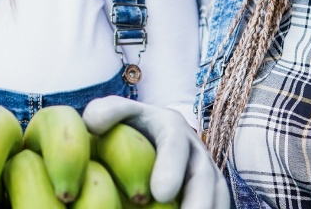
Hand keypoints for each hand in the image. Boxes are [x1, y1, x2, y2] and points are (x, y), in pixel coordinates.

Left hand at [83, 96, 229, 208]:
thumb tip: (93, 124)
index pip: (175, 144)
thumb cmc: (128, 125)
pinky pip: (215, 206)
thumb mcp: (117, 112)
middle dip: (199, 202)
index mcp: (172, 128)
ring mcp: (205, 175)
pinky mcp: (208, 195)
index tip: (160, 194)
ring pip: (217, 197)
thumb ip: (107, 111)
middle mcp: (195, 151)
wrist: (150, 135)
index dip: (171, 167)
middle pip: (205, 178)